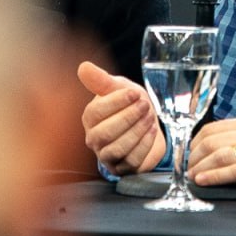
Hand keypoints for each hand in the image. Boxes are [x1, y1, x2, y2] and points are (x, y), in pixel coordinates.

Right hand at [79, 61, 165, 176]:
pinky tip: (152, 131)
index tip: (133, 93)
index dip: (115, 103)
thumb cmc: (130, 104)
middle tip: (144, 105)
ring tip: (150, 117)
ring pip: (118, 149)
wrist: (148, 123)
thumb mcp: (119, 88)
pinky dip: (144, 145)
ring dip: (136, 132)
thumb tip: (83, 67)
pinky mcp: (122, 169)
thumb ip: (101, 80)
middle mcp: (94, 139)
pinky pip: (131, 161)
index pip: (95, 113)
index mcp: (90, 118)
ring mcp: (107, 156)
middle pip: (105, 133)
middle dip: (127, 118)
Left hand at [187, 116, 235, 187]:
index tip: (190, 153)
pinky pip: (232, 170)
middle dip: (193, 156)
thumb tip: (225, 146)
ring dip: (200, 166)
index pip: (213, 128)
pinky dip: (214, 176)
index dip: (195, 142)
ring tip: (191, 176)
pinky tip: (204, 180)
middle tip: (186, 167)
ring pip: (218, 154)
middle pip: (211, 141)